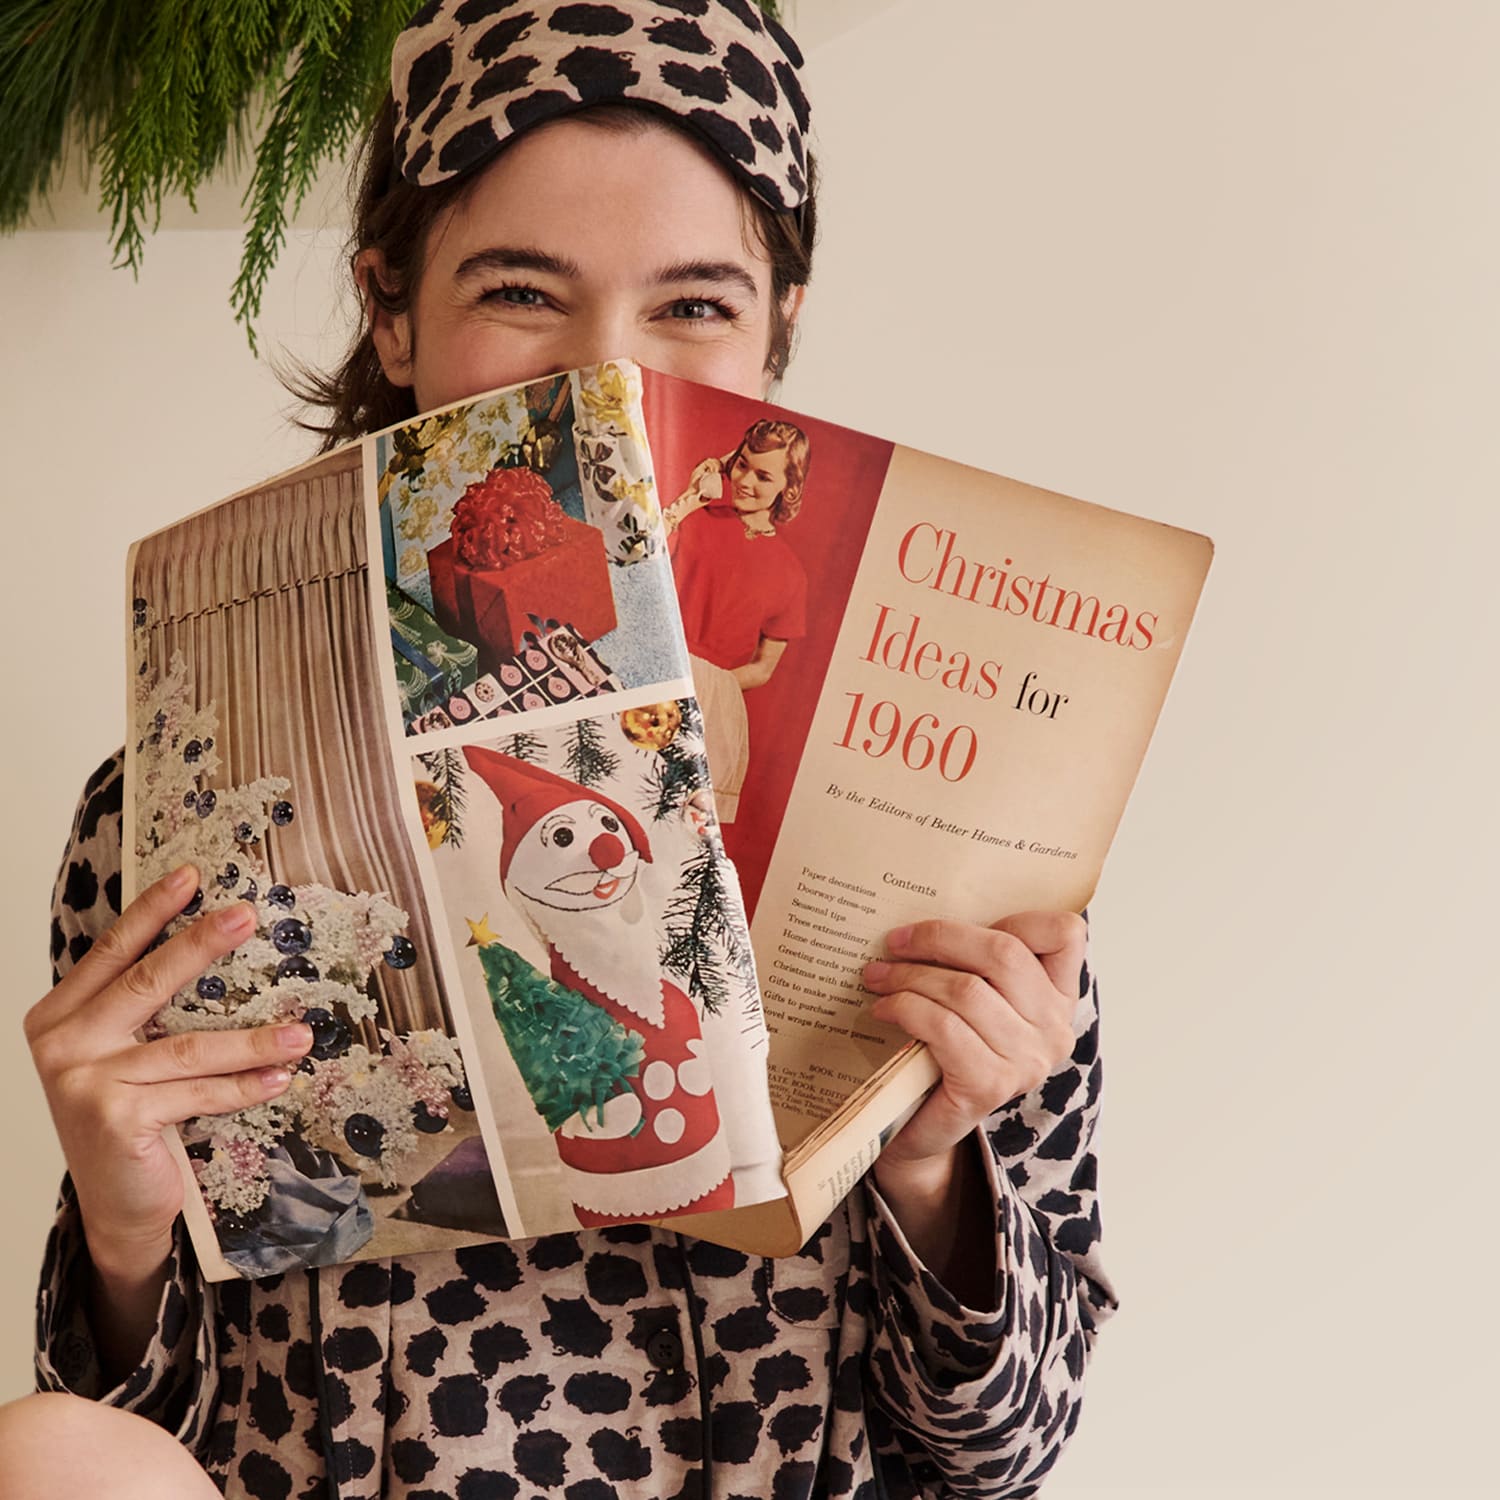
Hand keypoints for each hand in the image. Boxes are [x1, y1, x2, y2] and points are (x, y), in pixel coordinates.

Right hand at [25, 864, 312, 1279]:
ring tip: (300, 1032)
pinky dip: (245, 1086)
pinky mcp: (117, 1119)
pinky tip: (281, 1076)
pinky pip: (199, 1093)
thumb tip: (209, 937)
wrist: (117, 1203)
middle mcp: (64, 1045)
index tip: (191, 876)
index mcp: (59, 1016)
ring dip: (253, 1040)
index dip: (152, 911)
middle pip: (146, 983)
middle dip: (201, 945)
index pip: (112, 953)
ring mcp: (86, 1083)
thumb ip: (142, 1006)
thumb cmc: (127, 1115)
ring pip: (188, 1048)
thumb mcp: (122, 1053)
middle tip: (246, 915)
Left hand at [865, 911, 1084, 1175]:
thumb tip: (922, 901)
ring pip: (966, 990)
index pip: (1067, 933)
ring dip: (910, 976)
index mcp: (1057, 997)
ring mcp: (1027, 1061)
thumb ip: (972, 959)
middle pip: (1004, 953)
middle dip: (940, 938)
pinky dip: (906, 1009)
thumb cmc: (943, 1050)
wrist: (922, 1127)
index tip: (964, 918)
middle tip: (894, 942)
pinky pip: (944, 1027)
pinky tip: (884, 1009)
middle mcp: (1054, 1028)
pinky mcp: (989, 1086)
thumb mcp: (969, 997)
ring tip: (876, 976)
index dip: (1018, 916)